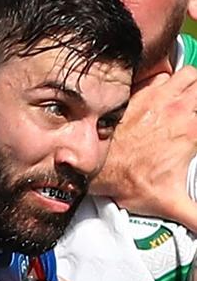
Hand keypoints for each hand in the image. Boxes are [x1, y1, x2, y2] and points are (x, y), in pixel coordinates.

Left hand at [90, 67, 196, 228]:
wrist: (95, 168)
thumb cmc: (130, 184)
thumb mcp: (171, 205)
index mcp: (192, 131)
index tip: (195, 138)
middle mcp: (179, 109)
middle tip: (193, 116)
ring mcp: (159, 97)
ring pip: (190, 76)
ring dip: (191, 86)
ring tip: (187, 102)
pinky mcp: (140, 93)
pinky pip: (164, 75)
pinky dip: (168, 82)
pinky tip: (166, 96)